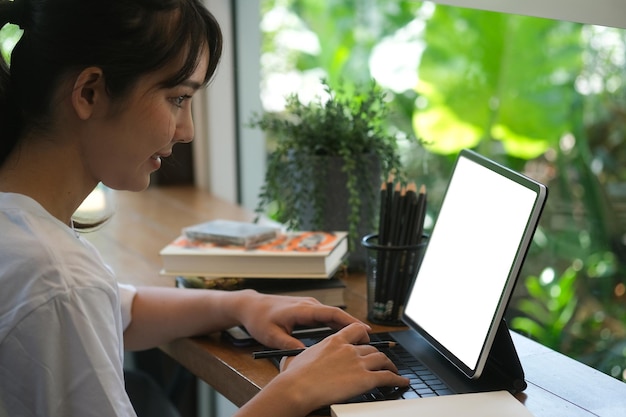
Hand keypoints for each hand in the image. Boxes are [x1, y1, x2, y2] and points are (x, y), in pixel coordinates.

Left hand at [236, 291, 366, 348]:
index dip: (350, 321)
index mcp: (302, 309)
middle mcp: (308, 304)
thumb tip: (307, 355)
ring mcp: (308, 305)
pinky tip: (343, 335)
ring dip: (346, 325)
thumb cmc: (259, 319)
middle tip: (368, 339)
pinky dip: (336, 324)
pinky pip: (326, 316)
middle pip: (336, 314)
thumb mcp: (272, 336)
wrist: (250, 306)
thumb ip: (290, 345)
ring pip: (332, 315)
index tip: (364, 330)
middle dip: (353, 325)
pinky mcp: (306, 309)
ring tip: (360, 339)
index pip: (331, 314)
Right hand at [274, 323, 408, 412]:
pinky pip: (387, 377)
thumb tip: (290, 357)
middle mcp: (348, 349)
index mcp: (333, 341)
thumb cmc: (294, 377)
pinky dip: (397, 380)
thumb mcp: (295, 357)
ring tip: (393, 371)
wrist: (297, 388)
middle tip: (381, 360)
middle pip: (371, 347)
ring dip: (390, 366)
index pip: (356, 330)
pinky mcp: (365, 379)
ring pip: (382, 359)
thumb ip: (298, 354)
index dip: (365, 335)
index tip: (368, 339)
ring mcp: (358, 363)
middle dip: (378, 354)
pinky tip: (402, 382)